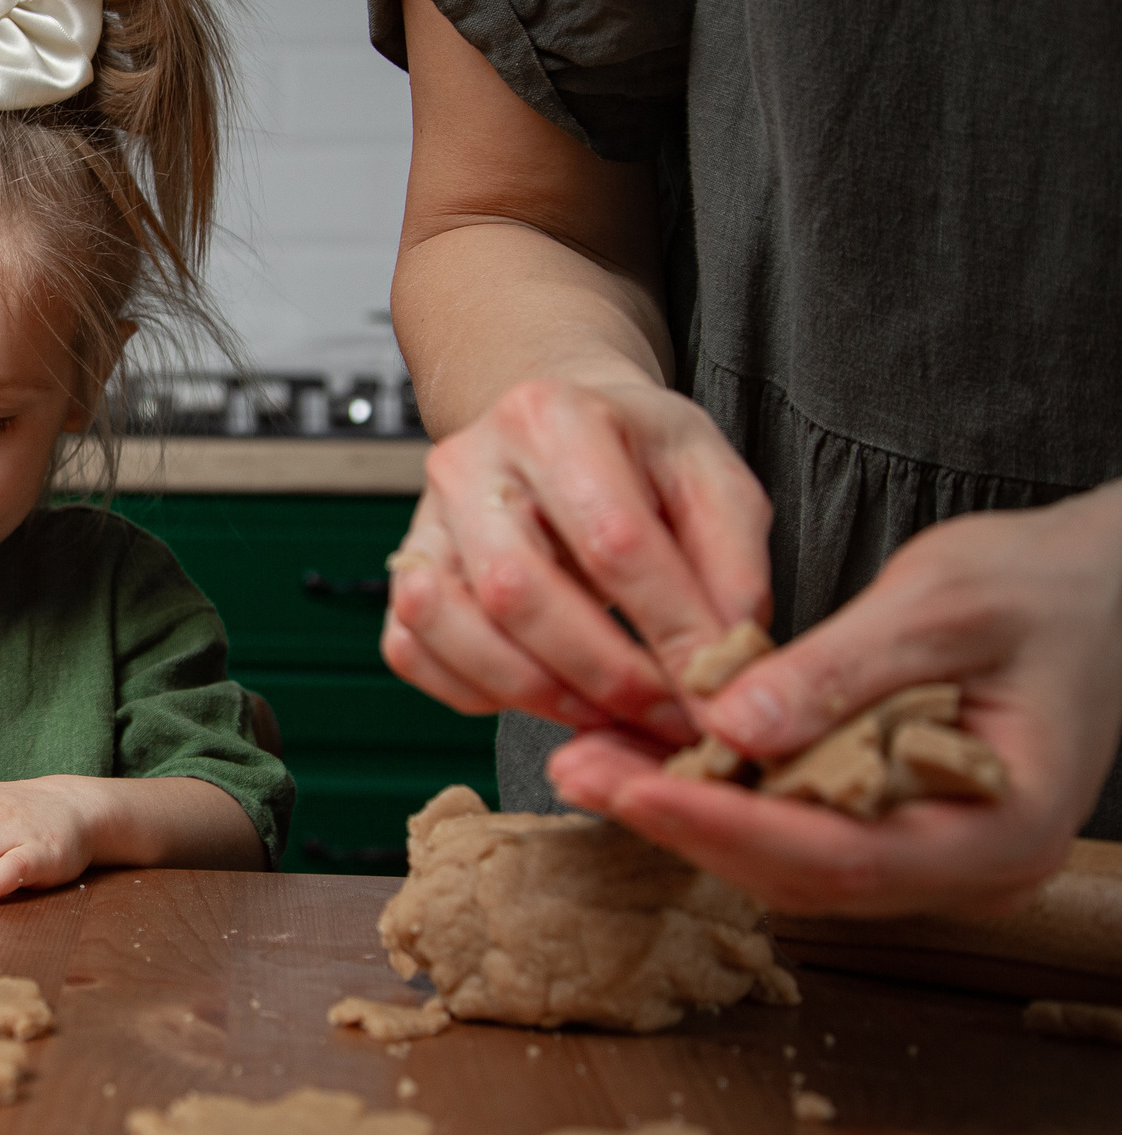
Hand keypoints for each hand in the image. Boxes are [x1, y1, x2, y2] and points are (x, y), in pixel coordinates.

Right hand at [382, 377, 773, 743]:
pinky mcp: (400, 571)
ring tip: (607, 715)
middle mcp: (469, 462)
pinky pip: (412, 652)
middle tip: (665, 716)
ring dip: (536, 693)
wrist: (560, 429)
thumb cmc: (636, 455)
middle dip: (602, 674)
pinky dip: (476, 692)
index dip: (670, 627)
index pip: (612, 539)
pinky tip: (541, 692)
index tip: (716, 685)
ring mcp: (421, 519)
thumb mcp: (711, 478)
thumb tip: (727, 656)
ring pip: (448, 626)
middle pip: (516, 591)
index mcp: (553, 418)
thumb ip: (733, 562)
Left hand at [547, 484, 1121, 916]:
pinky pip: (790, 827)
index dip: (730, 826)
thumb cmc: (1040, 590)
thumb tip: (733, 726)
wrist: (1095, 592)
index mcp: (1003, 828)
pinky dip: (714, 792)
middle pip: (800, 873)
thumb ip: (845, 669)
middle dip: (681, 823)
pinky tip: (640, 752)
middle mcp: (965, 865)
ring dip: (682, 812)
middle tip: (575, 770)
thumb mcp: (946, 603)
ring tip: (583, 760)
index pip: (845, 855)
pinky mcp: (887, 824)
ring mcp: (925, 854)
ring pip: (784, 860)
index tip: (637, 786)